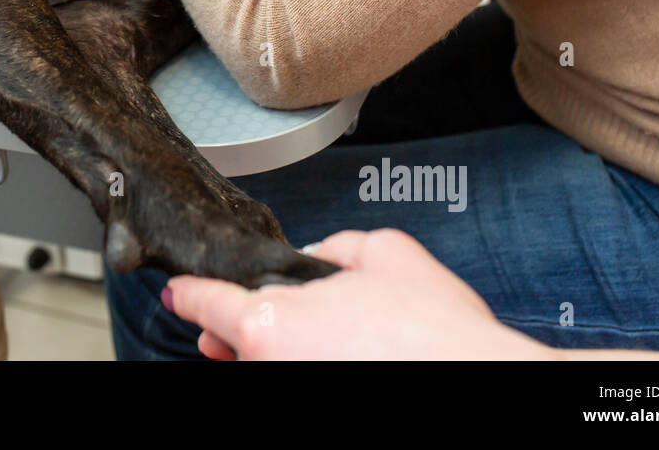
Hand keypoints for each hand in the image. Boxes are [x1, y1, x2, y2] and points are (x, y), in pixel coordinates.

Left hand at [166, 228, 552, 359]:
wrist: (477, 378)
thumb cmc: (436, 334)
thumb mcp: (387, 253)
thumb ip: (336, 246)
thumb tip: (319, 255)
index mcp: (270, 322)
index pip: (207, 301)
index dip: (191, 289)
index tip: (180, 290)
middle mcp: (270, 366)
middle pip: (234, 341)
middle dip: (238, 327)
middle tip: (250, 318)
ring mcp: (290, 387)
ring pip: (266, 364)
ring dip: (275, 349)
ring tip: (313, 339)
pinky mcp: (310, 412)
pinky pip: (292, 373)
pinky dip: (304, 361)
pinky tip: (337, 355)